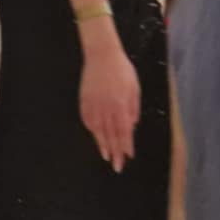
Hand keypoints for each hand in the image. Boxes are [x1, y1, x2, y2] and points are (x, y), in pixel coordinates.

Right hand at [77, 34, 139, 171]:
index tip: (127, 156)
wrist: (102, 54)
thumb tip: (131, 126)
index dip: (126, 145)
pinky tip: (94, 136)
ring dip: (101, 144)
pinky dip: (91, 129)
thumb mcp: (134, 88)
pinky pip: (87, 119)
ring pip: (97, 129)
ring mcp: (93, 104)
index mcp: (120, 105)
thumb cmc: (122, 70)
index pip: (124, 131)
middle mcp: (106, 107)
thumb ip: (133, 108)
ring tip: (105, 155)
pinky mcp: (84, 100)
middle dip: (114, 151)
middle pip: (110, 134)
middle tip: (116, 165)